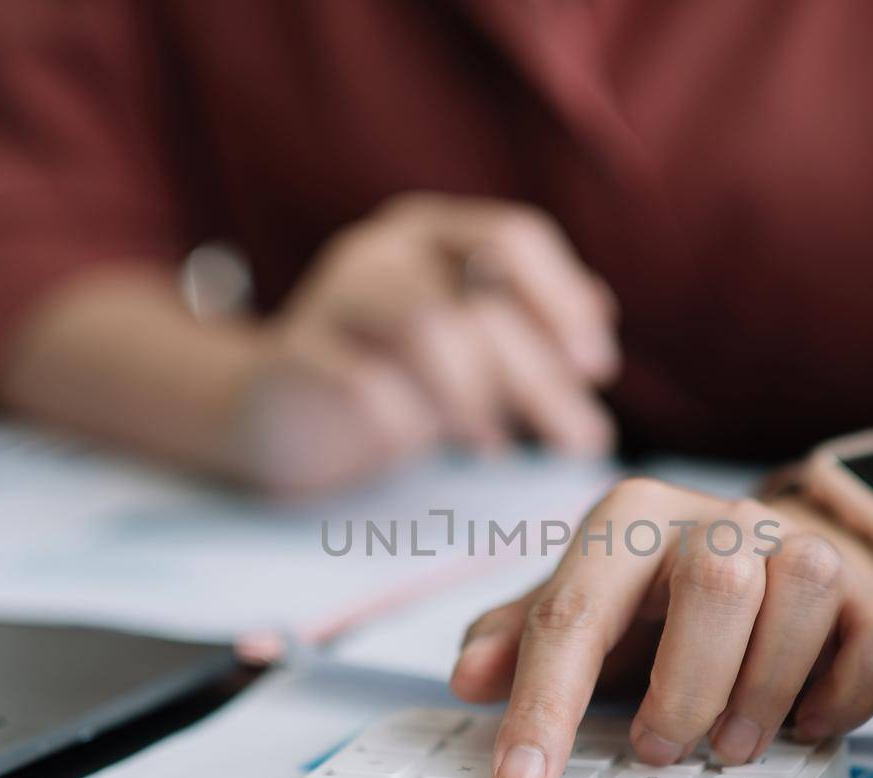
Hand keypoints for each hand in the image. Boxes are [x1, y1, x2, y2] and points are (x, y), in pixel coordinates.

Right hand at [233, 193, 619, 494]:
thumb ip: (530, 342)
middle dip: (540, 376)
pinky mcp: (296, 356)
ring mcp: (334, 297)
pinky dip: (406, 419)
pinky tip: (422, 449)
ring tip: (498, 449)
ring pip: (423, 324)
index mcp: (434, 233)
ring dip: (475, 394)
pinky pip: (362, 381)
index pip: (515, 236)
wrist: (274, 410)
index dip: (564, 299)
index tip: (598, 367)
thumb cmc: (391, 378)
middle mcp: (384, 250)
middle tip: (582, 441)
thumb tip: (598, 345)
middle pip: (478, 297)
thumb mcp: (468, 352)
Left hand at [450, 479, 872, 777]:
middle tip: (659, 751)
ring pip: (807, 592)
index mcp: (633, 520)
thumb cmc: (661, 596)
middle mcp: (721, 521)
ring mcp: (802, 549)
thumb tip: (469, 677)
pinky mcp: (868, 592)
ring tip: (732, 748)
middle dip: (687, 686)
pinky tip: (808, 724)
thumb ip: (522, 637)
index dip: (545, 702)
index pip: (577, 609)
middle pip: (717, 581)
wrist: (777, 557)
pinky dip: (849, 692)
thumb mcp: (585, 605)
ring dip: (767, 688)